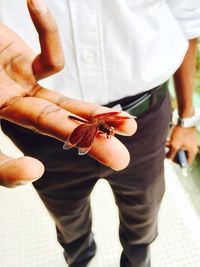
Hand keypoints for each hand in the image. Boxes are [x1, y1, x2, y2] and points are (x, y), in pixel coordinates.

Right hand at [0, 0, 136, 186]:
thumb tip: (19, 133)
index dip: (8, 170)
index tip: (34, 171)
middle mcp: (6, 107)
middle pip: (50, 129)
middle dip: (87, 143)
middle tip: (120, 162)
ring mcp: (19, 88)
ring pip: (63, 105)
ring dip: (96, 114)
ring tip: (128, 126)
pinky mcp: (26, 65)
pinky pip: (49, 61)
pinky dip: (47, 31)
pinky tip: (34, 3)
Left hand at [166, 126, 197, 164]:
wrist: (184, 119)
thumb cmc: (181, 132)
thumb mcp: (174, 145)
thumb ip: (171, 154)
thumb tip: (168, 159)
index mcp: (192, 151)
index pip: (186, 162)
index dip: (178, 162)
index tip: (172, 158)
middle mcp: (192, 148)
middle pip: (182, 155)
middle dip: (173, 153)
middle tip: (168, 150)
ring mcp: (190, 143)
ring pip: (179, 149)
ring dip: (172, 148)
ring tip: (166, 144)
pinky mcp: (186, 138)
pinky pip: (180, 143)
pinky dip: (174, 143)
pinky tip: (168, 140)